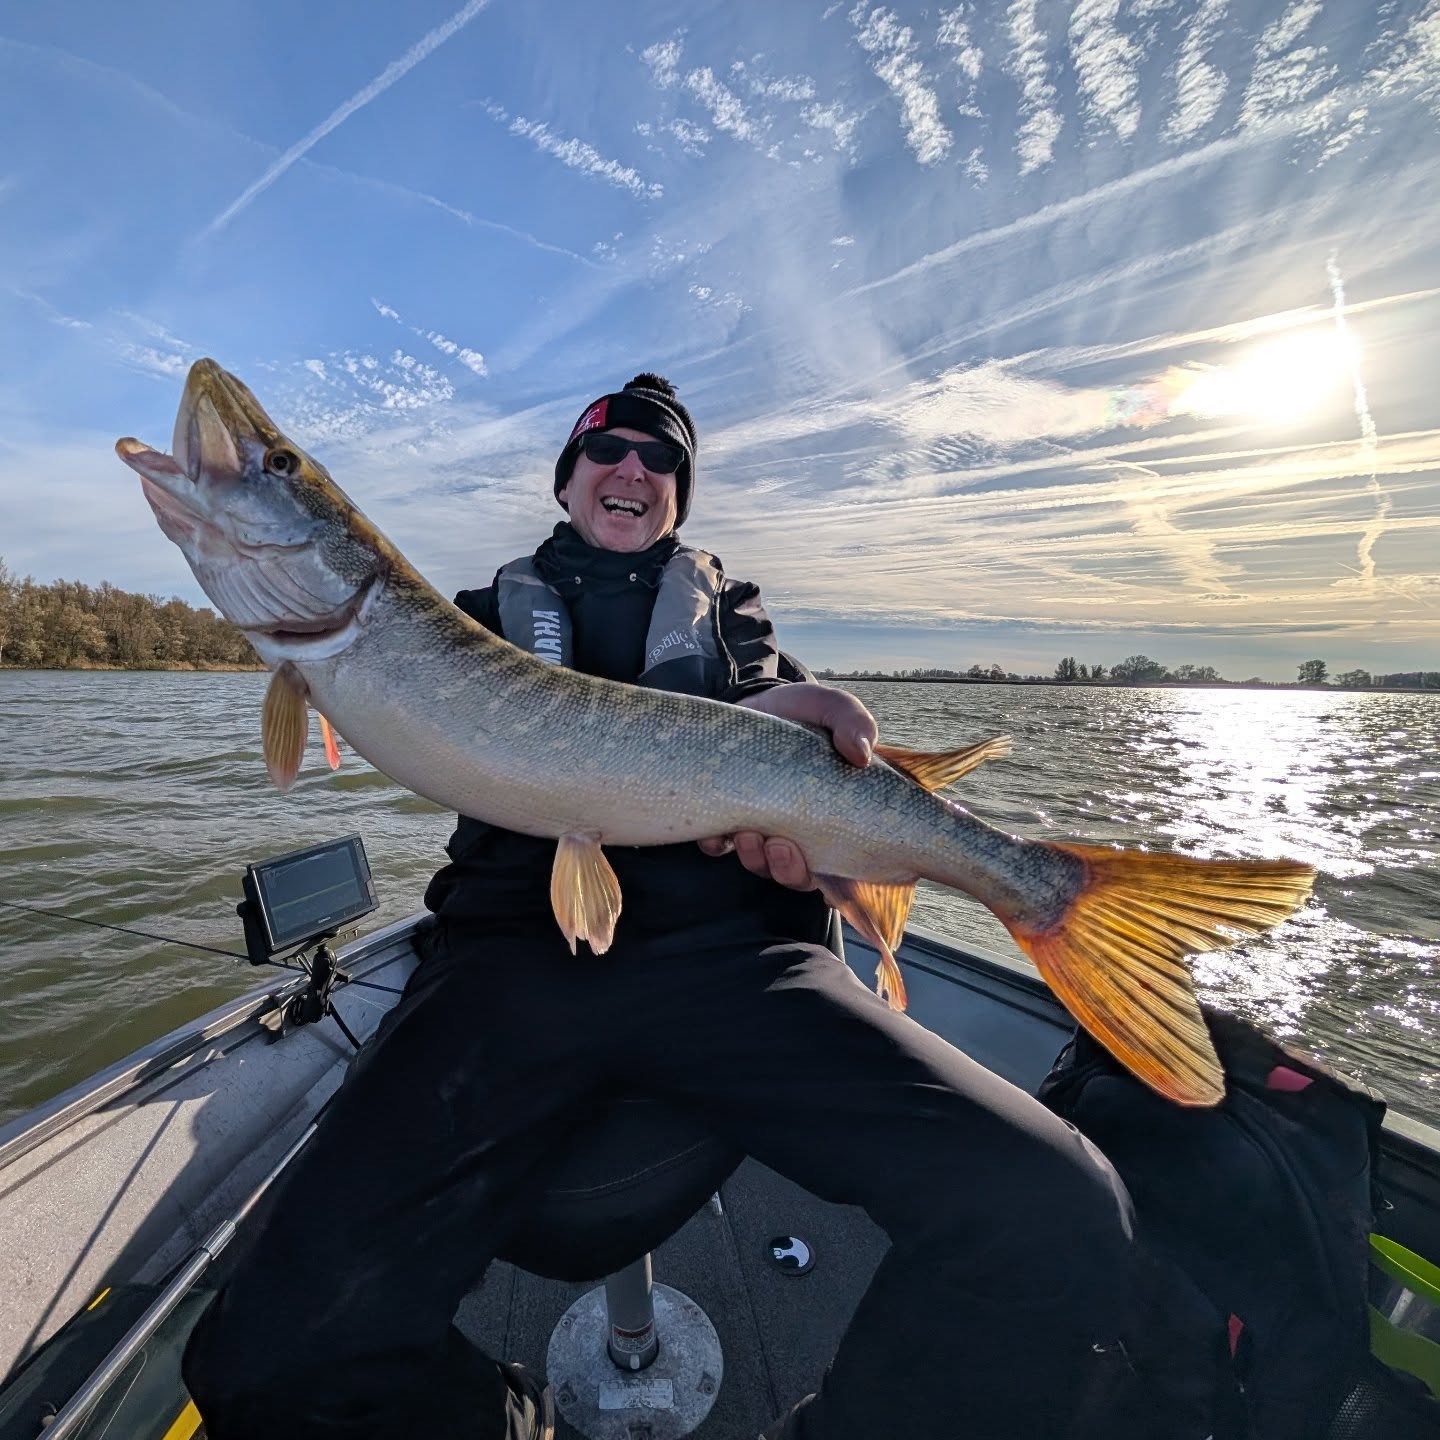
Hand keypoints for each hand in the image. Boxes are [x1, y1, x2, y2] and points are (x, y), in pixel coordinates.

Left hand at [697, 683, 877, 889]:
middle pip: (801, 876)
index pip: (849, 867)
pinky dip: (717, 844)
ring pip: (761, 866)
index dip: (846, 886)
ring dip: (755, 859)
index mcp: (834, 816)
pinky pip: (719, 847)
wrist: (754, 702)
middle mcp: (801, 832)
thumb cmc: (802, 713)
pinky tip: (717, 831)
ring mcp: (763, 829)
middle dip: (790, 871)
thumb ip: (852, 722)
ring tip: (748, 833)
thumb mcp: (830, 707)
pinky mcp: (726, 819)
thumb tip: (862, 754)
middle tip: (780, 846)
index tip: (836, 881)